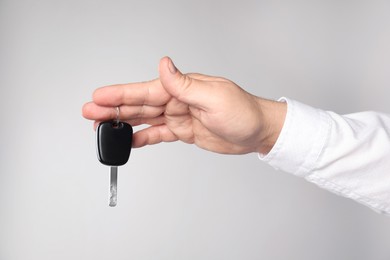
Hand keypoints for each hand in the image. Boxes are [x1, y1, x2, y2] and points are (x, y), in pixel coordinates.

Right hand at [82, 57, 285, 153]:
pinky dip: (143, 138)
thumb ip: (184, 85)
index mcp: (182, 88)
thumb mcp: (214, 97)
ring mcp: (179, 116)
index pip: (145, 91)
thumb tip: (163, 65)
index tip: (99, 97)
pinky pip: (158, 134)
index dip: (120, 95)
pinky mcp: (184, 131)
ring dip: (123, 123)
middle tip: (90, 113)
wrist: (258, 131)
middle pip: (139, 105)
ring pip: (145, 119)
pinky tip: (129, 141)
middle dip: (114, 109)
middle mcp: (177, 100)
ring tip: (102, 127)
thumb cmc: (243, 111)